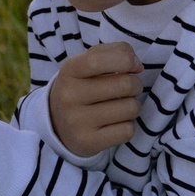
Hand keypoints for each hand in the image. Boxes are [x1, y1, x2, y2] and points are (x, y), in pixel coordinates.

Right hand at [48, 40, 142, 156]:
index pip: (98, 60)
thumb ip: (114, 53)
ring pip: (130, 108)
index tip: (133, 65)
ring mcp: (77, 122)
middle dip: (135, 85)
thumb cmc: (82, 87)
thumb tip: (138, 66)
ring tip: (119, 107)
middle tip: (127, 89)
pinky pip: (127, 131)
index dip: (125, 60)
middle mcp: (69, 96)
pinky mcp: (88, 142)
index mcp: (69, 71)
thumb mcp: (88, 63)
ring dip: (132, 106)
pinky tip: (114, 124)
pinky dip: (127, 126)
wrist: (57, 124)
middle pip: (125, 85)